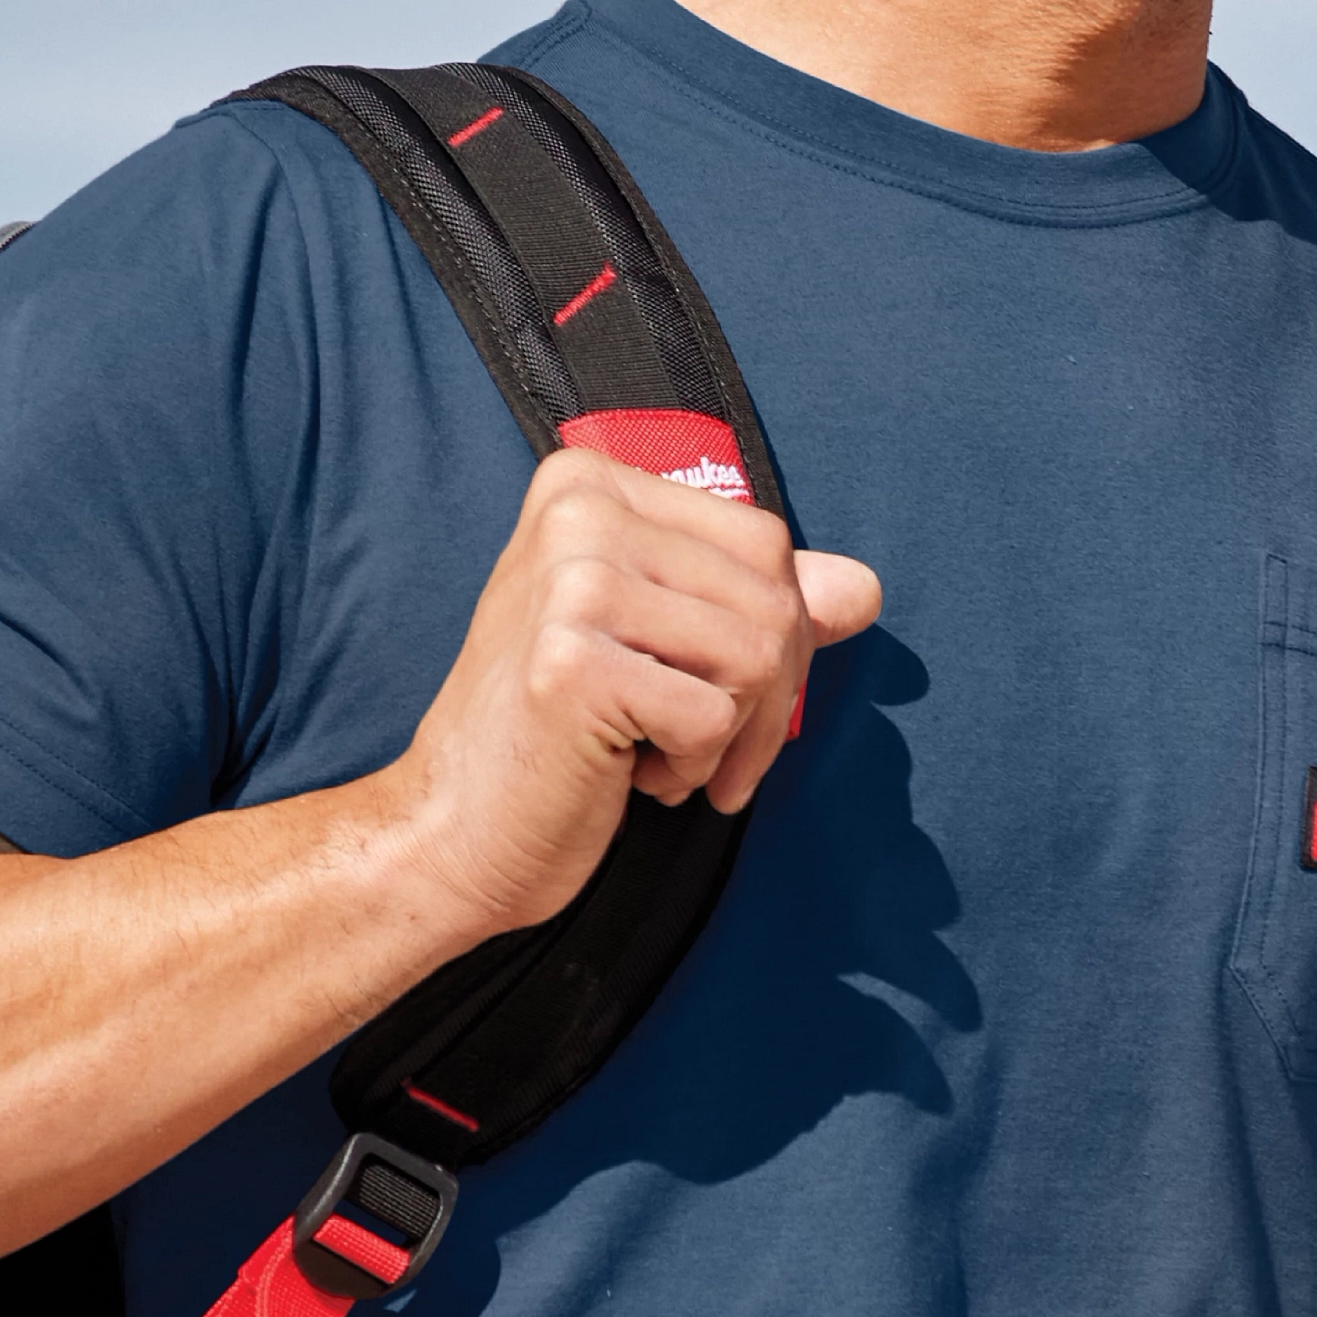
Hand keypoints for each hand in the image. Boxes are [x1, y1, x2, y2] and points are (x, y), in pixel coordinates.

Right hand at [395, 447, 880, 944]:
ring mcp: (572, 582)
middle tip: (701, 746)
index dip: (777, 635)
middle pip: (773, 595)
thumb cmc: (554, 737)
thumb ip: (755, 604)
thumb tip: (863, 588)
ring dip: (728, 736)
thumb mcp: (659, 645)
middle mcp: (578, 513)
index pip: (765, 541)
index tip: (727, 696)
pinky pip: (716, 718)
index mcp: (590, 484)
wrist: (454, 831)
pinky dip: (692, 768)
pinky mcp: (574, 663)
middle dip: (765, 695)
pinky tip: (629, 774)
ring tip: (654, 752)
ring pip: (757, 655)